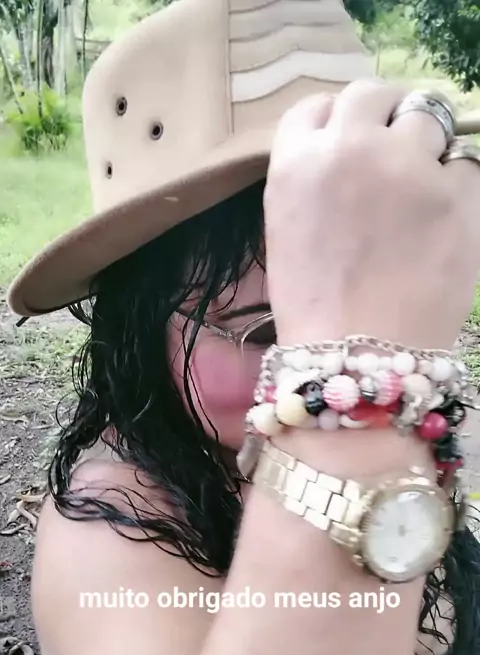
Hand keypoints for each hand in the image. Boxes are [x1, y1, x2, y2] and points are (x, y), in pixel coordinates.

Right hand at [264, 80, 479, 348]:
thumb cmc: (314, 309)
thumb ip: (312, 181)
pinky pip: (465, 163)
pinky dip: (455, 184)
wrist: (360, 357)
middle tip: (392, 148)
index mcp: (297, 162)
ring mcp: (408, 167)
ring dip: (424, 141)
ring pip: (427, 113)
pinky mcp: (456, 194)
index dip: (336, 121)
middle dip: (383, 114)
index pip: (318, 106)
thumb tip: (347, 154)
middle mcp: (351, 148)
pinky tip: (442, 220)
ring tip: (421, 184)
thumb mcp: (286, 233)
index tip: (349, 140)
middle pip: (372, 92)